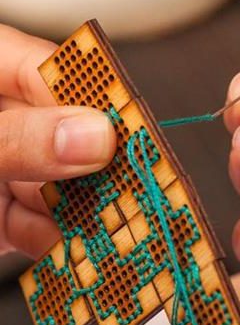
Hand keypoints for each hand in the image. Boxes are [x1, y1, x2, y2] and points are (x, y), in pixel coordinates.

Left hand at [0, 24, 115, 258]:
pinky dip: (61, 246)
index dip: (95, 97)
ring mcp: (3, 168)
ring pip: (58, 188)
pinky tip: (84, 255)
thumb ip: (18, 139)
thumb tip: (91, 135)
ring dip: (87, 214)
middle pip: (65, 133)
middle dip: (99, 168)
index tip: (133, 128)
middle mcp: (0, 119)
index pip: (49, 69)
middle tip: (140, 187)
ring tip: (120, 230)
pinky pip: (38, 229)